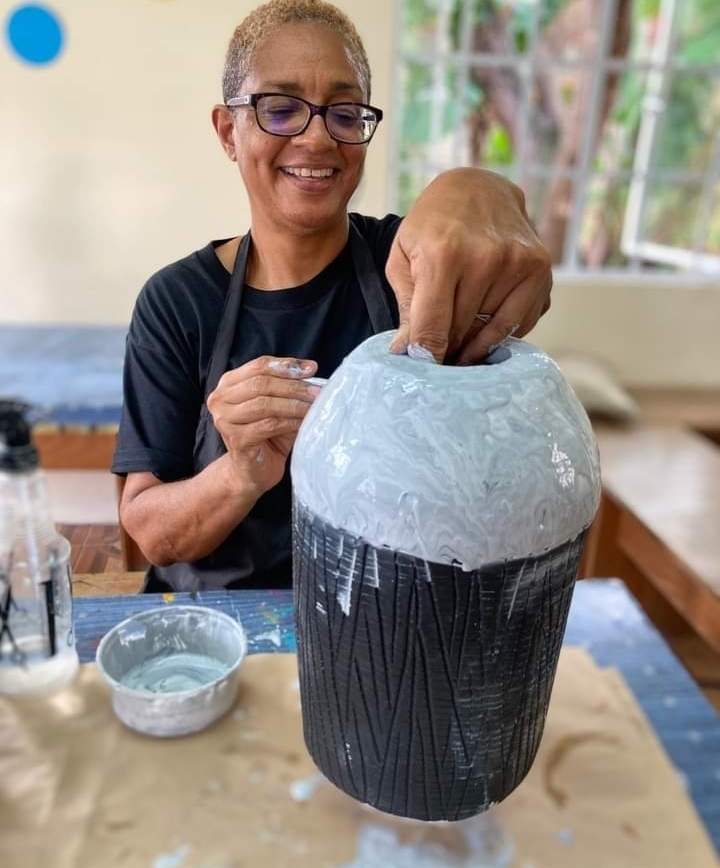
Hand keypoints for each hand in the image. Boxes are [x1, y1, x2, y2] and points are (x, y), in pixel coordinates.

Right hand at [206, 356, 320, 494]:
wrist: (253, 470)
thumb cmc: (267, 435)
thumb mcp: (277, 403)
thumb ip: (287, 385)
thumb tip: (311, 369)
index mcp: (228, 383)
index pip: (259, 366)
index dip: (286, 365)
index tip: (312, 369)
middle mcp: (220, 399)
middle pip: (262, 383)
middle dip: (294, 386)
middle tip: (317, 391)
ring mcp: (224, 419)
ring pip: (264, 404)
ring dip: (294, 404)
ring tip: (314, 406)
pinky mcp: (235, 439)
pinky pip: (268, 425)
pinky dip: (289, 422)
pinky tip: (303, 423)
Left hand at [386, 168, 551, 363]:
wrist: (478, 187)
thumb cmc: (432, 225)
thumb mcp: (403, 258)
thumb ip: (407, 308)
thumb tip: (406, 354)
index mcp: (443, 255)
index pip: (434, 328)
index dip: (426, 356)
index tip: (422, 369)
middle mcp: (485, 259)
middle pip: (463, 333)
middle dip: (447, 348)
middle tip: (438, 354)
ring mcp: (518, 264)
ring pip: (492, 333)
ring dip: (474, 344)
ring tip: (459, 342)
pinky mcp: (540, 269)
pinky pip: (520, 323)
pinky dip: (501, 332)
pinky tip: (485, 322)